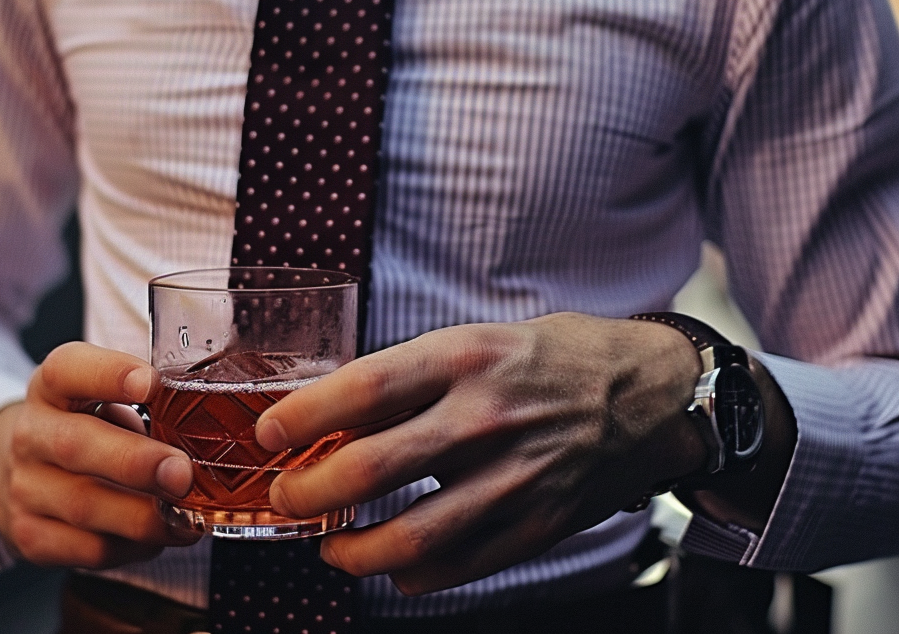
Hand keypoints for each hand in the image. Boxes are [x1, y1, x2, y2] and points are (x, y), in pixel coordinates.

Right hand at [0, 341, 201, 567]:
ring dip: (143, 516)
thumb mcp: (110, 394)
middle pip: (75, 445)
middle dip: (135, 463)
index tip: (151, 383)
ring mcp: (26, 487)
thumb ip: (150, 398)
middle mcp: (32, 433)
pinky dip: (132, 546)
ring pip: (83, 505)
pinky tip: (160, 536)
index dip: (109, 373)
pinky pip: (87, 549)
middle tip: (182, 474)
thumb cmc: (92, 422)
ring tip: (188, 517)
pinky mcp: (32, 535)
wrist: (29, 468)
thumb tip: (212, 417)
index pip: (68, 368)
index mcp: (52, 385)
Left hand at [255, 313, 707, 594]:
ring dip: (348, 550)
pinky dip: (409, 575)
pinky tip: (392, 563)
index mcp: (465, 357)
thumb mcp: (478, 338)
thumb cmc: (550, 356)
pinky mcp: (535, 526)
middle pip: (369, 470)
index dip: (302, 416)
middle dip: (307, 493)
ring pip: (406, 539)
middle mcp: (484, 418)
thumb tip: (336, 414)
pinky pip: (454, 568)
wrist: (642, 392)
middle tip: (285, 496)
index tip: (270, 433)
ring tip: (328, 544)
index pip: (362, 388)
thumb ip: (413, 378)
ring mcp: (512, 479)